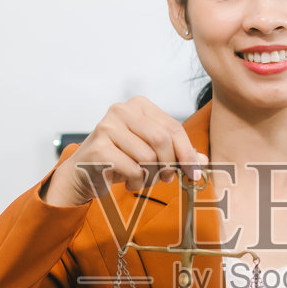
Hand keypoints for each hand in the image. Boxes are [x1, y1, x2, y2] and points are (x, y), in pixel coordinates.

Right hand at [43, 96, 205, 207]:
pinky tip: (127, 180)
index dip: (187, 152)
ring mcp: (107, 127)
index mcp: (138, 105)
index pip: (173, 127)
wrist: (83, 172)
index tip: (194, 172)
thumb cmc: (121, 159)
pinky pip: (133, 170)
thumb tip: (203, 162)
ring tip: (141, 178)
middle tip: (166, 178)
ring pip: (148, 157)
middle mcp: (121, 110)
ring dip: (150, 177)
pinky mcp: (99, 148)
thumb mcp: (151, 152)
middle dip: (169, 165)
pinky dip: (136, 182)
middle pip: (162, 141)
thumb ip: (177, 153)